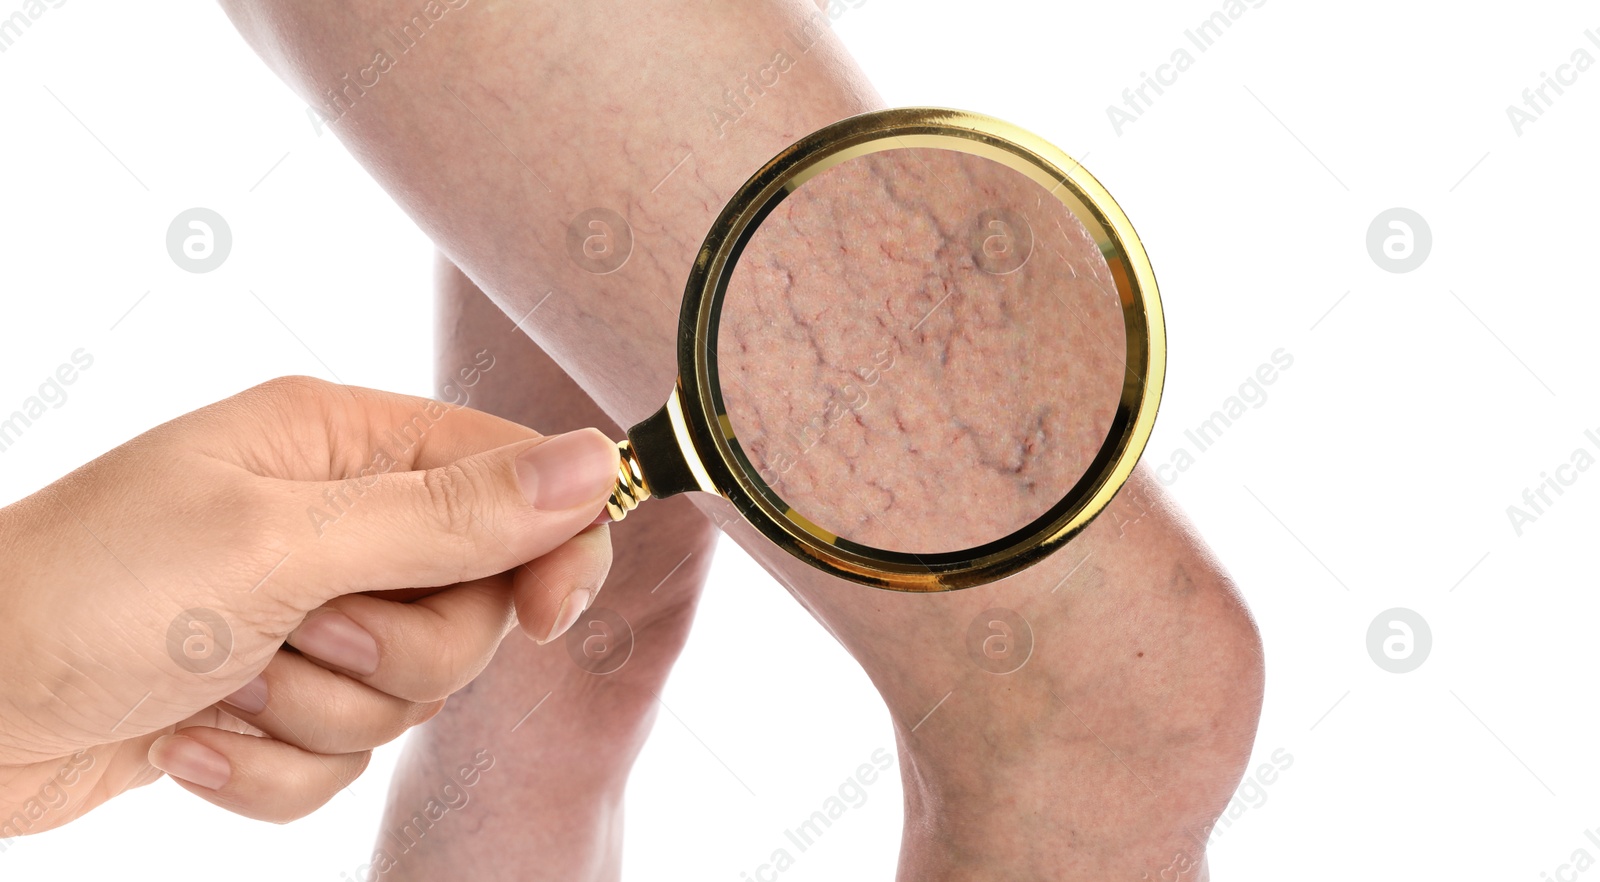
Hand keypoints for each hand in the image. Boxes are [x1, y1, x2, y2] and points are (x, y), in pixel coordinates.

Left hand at [0, 376, 618, 826]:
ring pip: (413, 692)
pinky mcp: (274, 697)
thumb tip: (597, 460)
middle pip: (473, 605)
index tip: (544, 618)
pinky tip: (192, 736)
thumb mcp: (280, 543)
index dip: (550, 548)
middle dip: (395, 650)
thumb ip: (449, 513)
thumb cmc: (87, 593)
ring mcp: (306, 611)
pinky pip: (344, 759)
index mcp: (343, 443)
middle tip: (303, 634)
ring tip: (223, 683)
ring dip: (319, 711)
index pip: (512, 479)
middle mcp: (336, 520)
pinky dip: (272, 767)